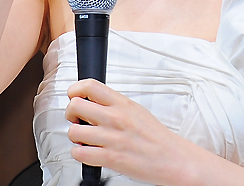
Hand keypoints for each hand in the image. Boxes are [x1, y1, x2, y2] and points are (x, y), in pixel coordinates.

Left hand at [66, 79, 184, 185]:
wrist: (172, 158)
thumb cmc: (156, 136)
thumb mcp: (136, 110)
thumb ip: (114, 104)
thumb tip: (94, 100)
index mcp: (122, 103)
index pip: (89, 86)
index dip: (75, 89)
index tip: (74, 95)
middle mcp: (115, 117)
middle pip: (76, 105)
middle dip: (71, 113)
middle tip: (76, 118)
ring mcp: (112, 138)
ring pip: (74, 131)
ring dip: (75, 136)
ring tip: (84, 138)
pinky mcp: (111, 158)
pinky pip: (80, 153)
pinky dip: (79, 153)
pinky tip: (88, 151)